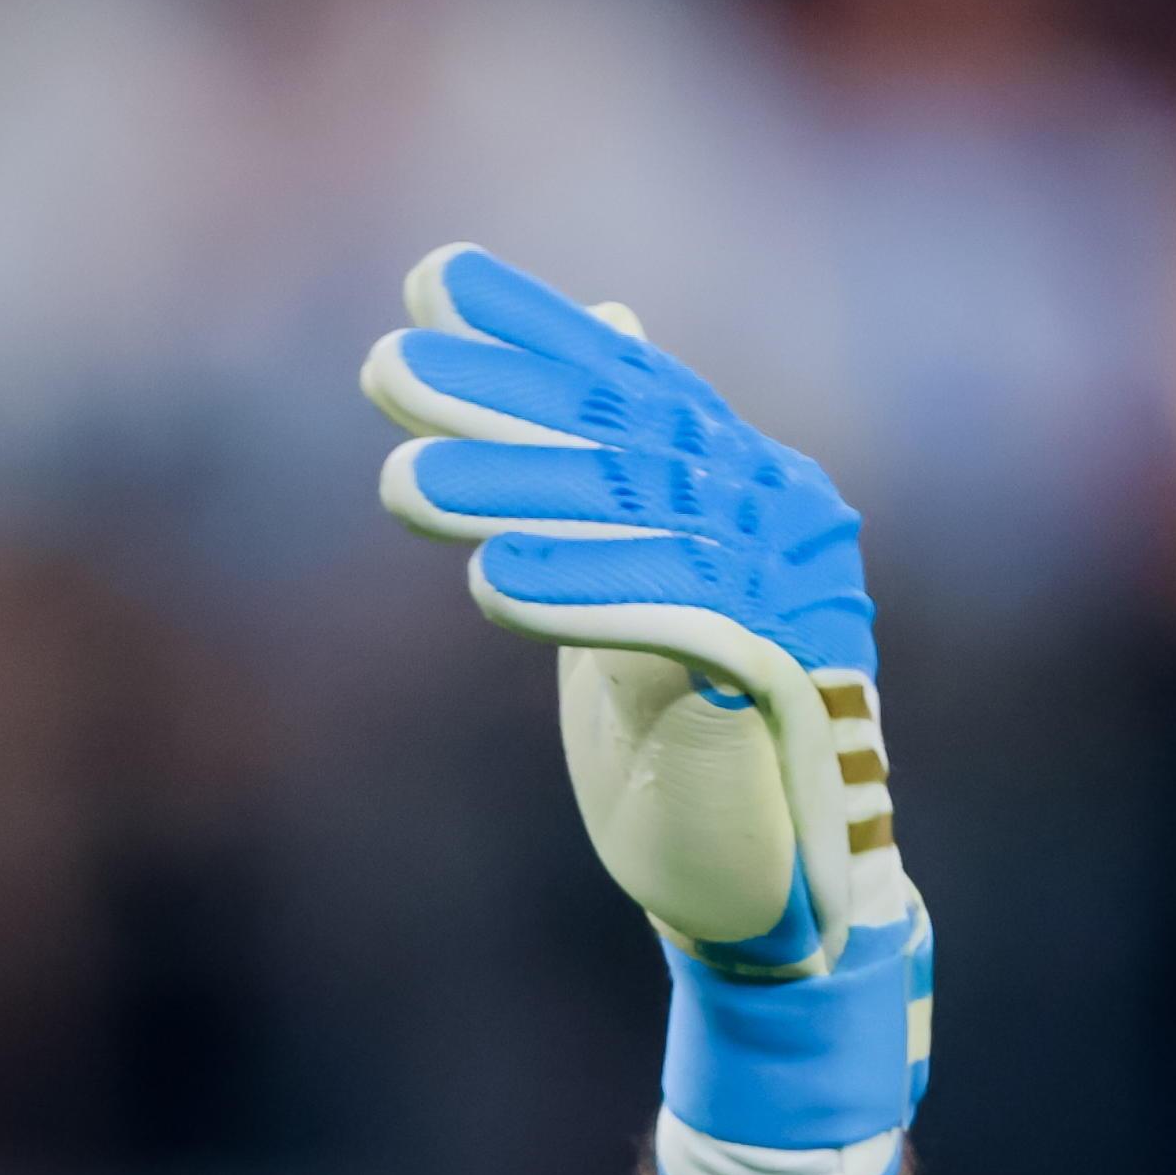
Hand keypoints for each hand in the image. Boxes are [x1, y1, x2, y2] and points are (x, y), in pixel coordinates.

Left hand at [363, 242, 930, 1174]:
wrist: (760, 894)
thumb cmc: (683, 748)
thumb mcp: (637, 591)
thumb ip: (620, 477)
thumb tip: (611, 328)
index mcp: (745, 487)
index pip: (628, 385)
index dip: (532, 329)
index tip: (432, 279)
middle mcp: (780, 518)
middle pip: (622, 440)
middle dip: (496, 399)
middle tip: (385, 368)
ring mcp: (790, 594)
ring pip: (638, 523)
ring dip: (513, 496)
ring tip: (400, 481)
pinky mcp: (779, 679)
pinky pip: (671, 619)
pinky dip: (582, 594)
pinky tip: (493, 582)